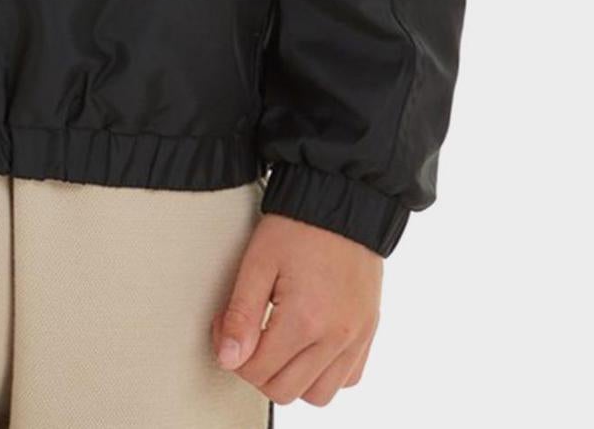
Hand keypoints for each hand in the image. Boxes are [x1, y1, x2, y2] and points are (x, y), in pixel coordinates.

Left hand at [210, 212, 381, 405]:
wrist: (344, 199)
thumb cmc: (302, 222)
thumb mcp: (259, 260)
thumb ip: (241, 313)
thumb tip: (228, 357)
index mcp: (306, 319)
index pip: (258, 371)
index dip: (232, 354)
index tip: (225, 327)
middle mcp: (337, 336)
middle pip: (286, 390)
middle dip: (257, 371)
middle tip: (247, 338)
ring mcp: (357, 337)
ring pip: (319, 395)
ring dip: (292, 379)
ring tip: (277, 345)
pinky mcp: (369, 331)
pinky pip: (348, 377)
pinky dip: (325, 373)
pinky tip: (308, 347)